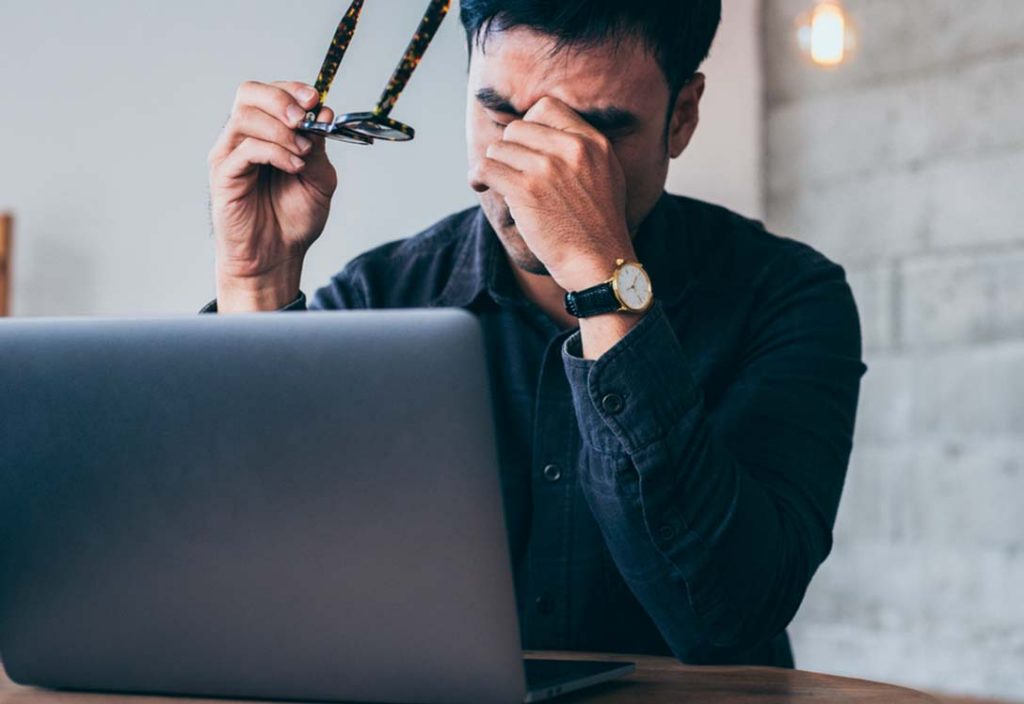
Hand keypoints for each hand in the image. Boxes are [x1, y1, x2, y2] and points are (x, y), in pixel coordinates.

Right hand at [208, 81, 339, 310]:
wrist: (278, 256)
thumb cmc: (293, 219)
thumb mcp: (320, 179)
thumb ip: (319, 147)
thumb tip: (322, 113)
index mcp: (266, 132)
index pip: (270, 92)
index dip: (292, 89)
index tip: (316, 100)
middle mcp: (243, 138)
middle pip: (248, 93)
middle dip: (280, 100)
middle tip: (304, 119)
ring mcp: (230, 155)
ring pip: (245, 118)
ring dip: (281, 130)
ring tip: (302, 153)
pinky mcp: (223, 176)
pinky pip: (244, 149)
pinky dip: (274, 152)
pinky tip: (293, 166)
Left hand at [469, 95, 634, 290]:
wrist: (599, 262)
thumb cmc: (598, 226)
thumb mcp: (607, 174)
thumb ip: (581, 150)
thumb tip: (541, 132)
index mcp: (592, 142)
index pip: (546, 107)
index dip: (529, 124)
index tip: (524, 146)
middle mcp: (571, 148)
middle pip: (517, 128)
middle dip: (508, 149)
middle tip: (509, 170)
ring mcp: (547, 168)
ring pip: (499, 148)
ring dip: (494, 166)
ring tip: (496, 183)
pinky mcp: (526, 190)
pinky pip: (486, 168)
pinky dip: (477, 176)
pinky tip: (479, 185)